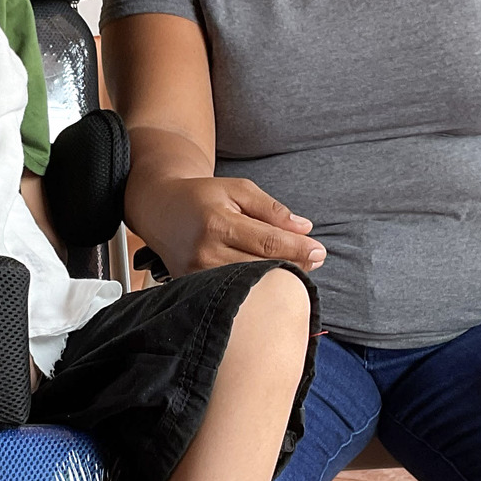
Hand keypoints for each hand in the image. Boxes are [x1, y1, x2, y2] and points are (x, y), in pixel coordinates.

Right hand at [131, 174, 325, 275]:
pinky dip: (252, 287)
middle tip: (315, 261)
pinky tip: (267, 280)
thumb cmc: (202, 196)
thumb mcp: (238, 189)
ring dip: (274, 278)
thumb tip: (304, 229)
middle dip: (293, 264)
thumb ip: (271, 209)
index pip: (268, 242)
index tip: (320, 251)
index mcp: (217, 223)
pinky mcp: (191, 285)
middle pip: (260, 267)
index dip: (298, 249)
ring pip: (247, 284)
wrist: (159, 208)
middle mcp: (205, 252)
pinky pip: (229, 291)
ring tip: (293, 269)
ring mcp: (195, 274)